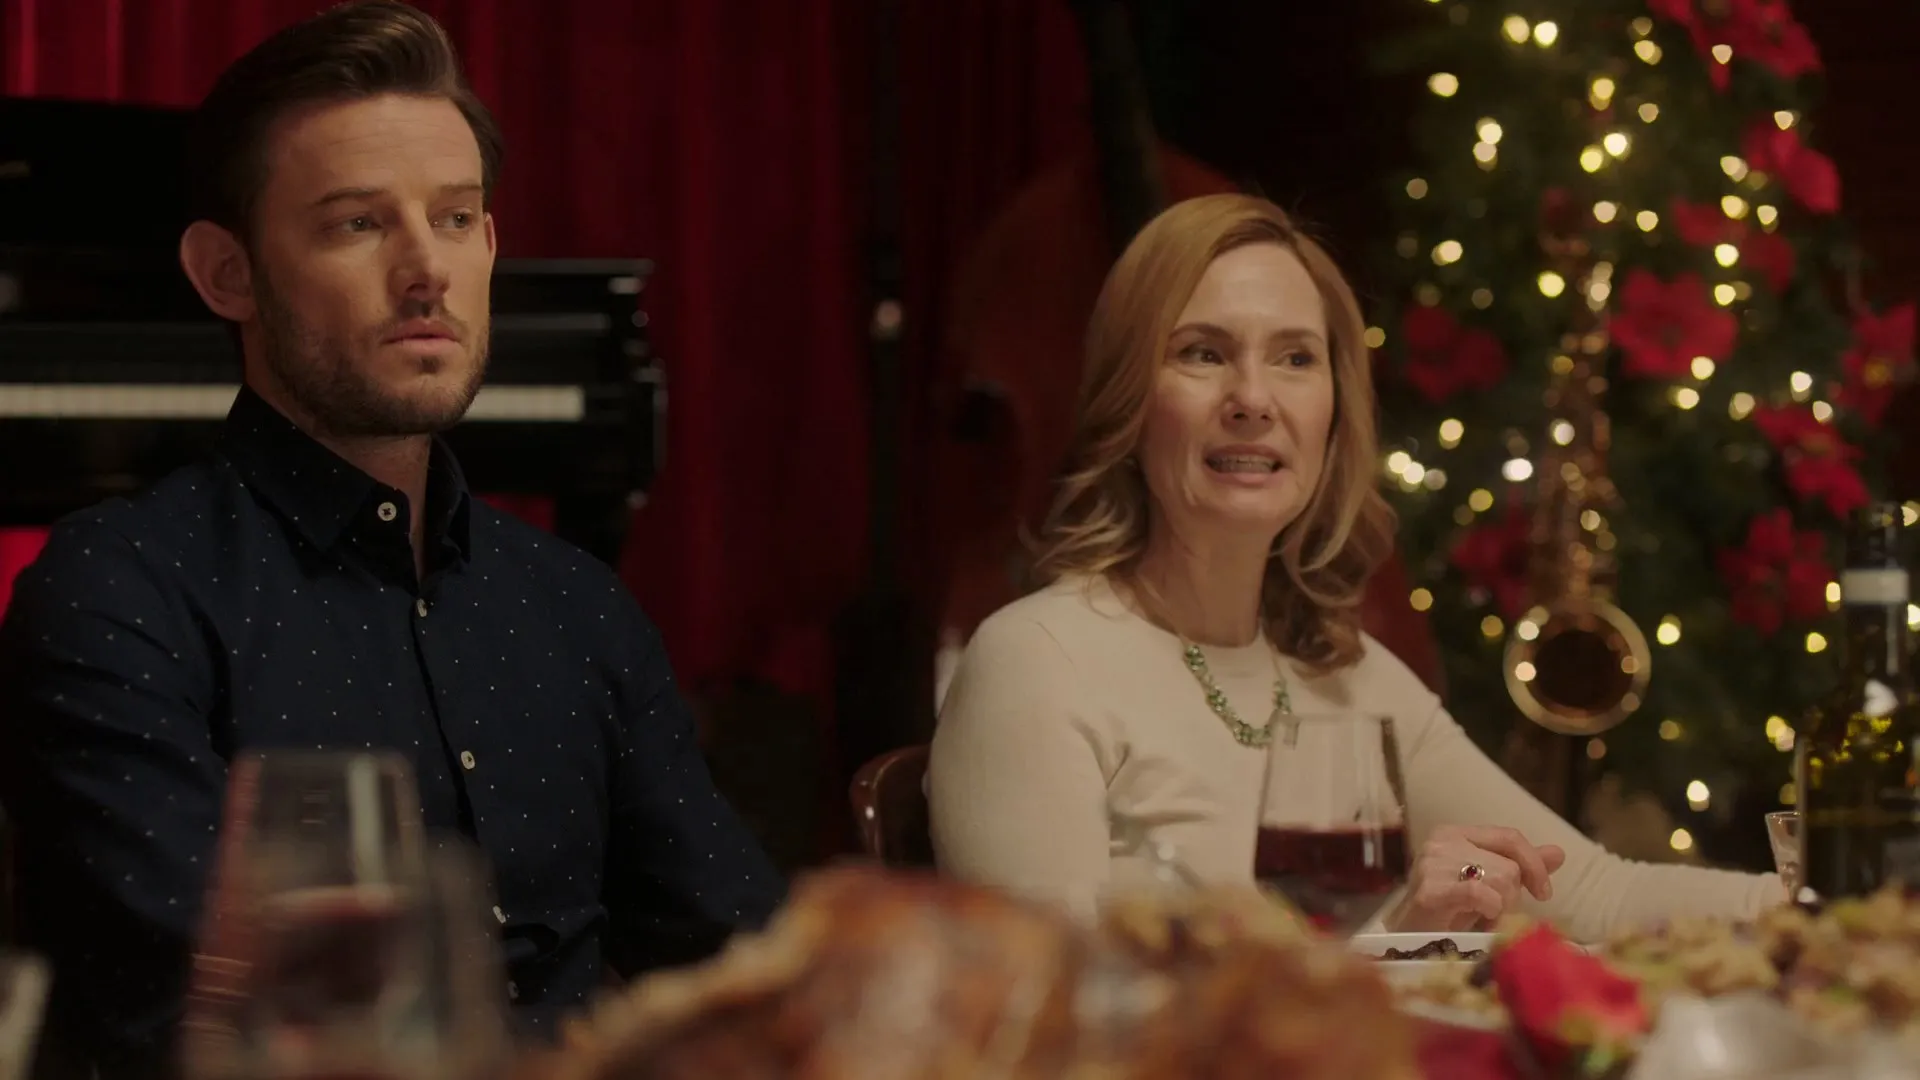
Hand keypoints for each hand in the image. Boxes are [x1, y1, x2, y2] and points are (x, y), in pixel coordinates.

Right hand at [1389, 825, 1566, 931]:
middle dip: (1512, 896)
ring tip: (1482, 919)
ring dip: (1500, 908)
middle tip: (1495, 914)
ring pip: (1500, 879)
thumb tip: (1559, 853)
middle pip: (1508, 864)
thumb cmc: (1449, 910)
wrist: (1410, 938)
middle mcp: (1442, 841)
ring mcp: (1432, 864)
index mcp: (1455, 833)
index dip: (1534, 863)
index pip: (1509, 836)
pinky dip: (1490, 909)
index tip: (1544, 893)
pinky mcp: (1429, 890)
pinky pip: (1480, 893)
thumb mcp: (1488, 883)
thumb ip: (1520, 867)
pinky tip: (1481, 919)